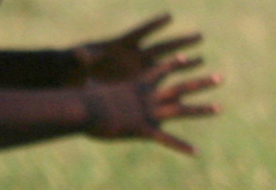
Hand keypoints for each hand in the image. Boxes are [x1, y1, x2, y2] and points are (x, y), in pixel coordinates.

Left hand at [73, 14, 202, 83]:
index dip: (154, 25)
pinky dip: (169, 84)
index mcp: (120, 45)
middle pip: (161, 46)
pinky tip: (186, 88)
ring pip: (165, 64)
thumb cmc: (73, 68)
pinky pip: (158, 81)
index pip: (141, 32)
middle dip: (180, 41)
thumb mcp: (76, 62)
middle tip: (199, 36)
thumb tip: (78, 55)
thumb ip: (81, 58)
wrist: (74, 80)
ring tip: (202, 60)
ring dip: (183, 62)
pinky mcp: (137, 82)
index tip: (170, 16)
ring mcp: (137, 69)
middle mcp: (133, 56)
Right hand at [82, 60, 221, 154]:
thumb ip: (92, 83)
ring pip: (181, 110)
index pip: (159, 71)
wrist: (82, 108)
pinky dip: (182, 147)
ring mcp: (149, 113)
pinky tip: (196, 153)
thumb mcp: (90, 88)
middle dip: (202, 82)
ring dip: (202, 109)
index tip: (186, 58)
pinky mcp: (144, 129)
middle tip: (221, 77)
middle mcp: (148, 97)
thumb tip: (83, 77)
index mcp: (136, 86)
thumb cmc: (82, 100)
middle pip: (181, 87)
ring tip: (221, 108)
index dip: (172, 64)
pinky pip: (167, 140)